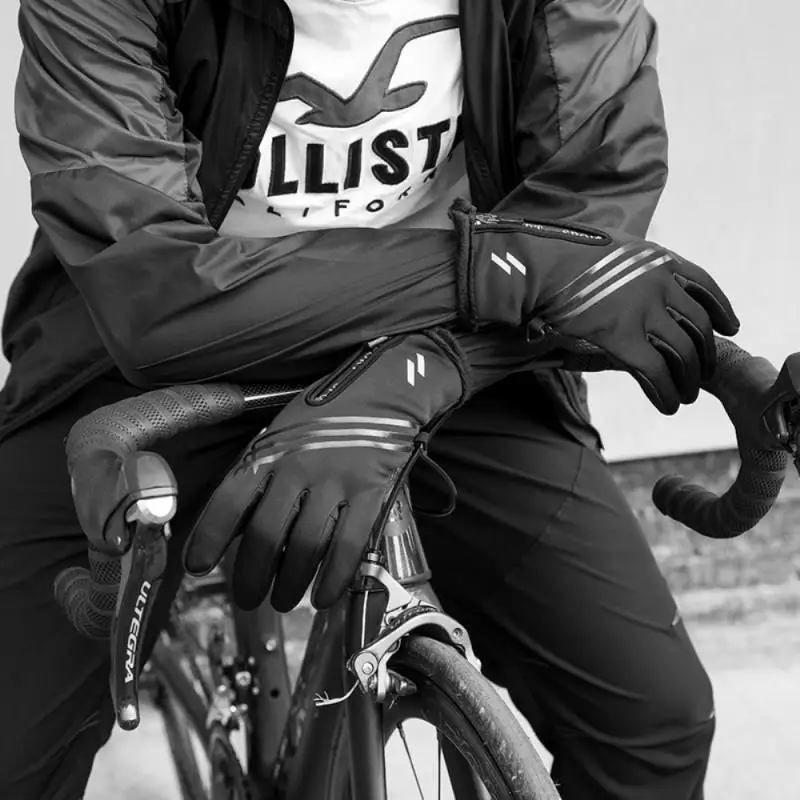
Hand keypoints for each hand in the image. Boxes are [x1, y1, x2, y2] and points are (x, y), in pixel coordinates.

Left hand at [184, 330, 466, 611]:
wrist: (385, 391)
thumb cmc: (327, 414)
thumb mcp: (281, 432)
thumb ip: (261, 472)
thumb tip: (237, 524)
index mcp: (269, 451)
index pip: (228, 501)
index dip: (208, 538)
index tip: (196, 565)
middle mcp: (298, 468)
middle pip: (265, 536)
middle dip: (251, 577)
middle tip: (247, 599)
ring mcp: (336, 481)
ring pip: (305, 547)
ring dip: (290, 584)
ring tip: (283, 600)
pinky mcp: (371, 493)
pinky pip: (349, 546)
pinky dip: (333, 578)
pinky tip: (323, 597)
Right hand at [450, 201, 739, 413]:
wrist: (530, 267)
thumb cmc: (553, 261)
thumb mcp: (599, 260)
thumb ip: (622, 279)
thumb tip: (626, 300)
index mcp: (657, 260)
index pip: (705, 285)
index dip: (721, 309)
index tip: (730, 326)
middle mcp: (659, 283)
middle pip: (699, 325)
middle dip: (705, 353)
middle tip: (702, 373)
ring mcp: (644, 310)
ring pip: (684, 353)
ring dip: (688, 379)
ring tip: (684, 395)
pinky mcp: (623, 338)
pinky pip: (657, 373)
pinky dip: (666, 393)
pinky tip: (667, 406)